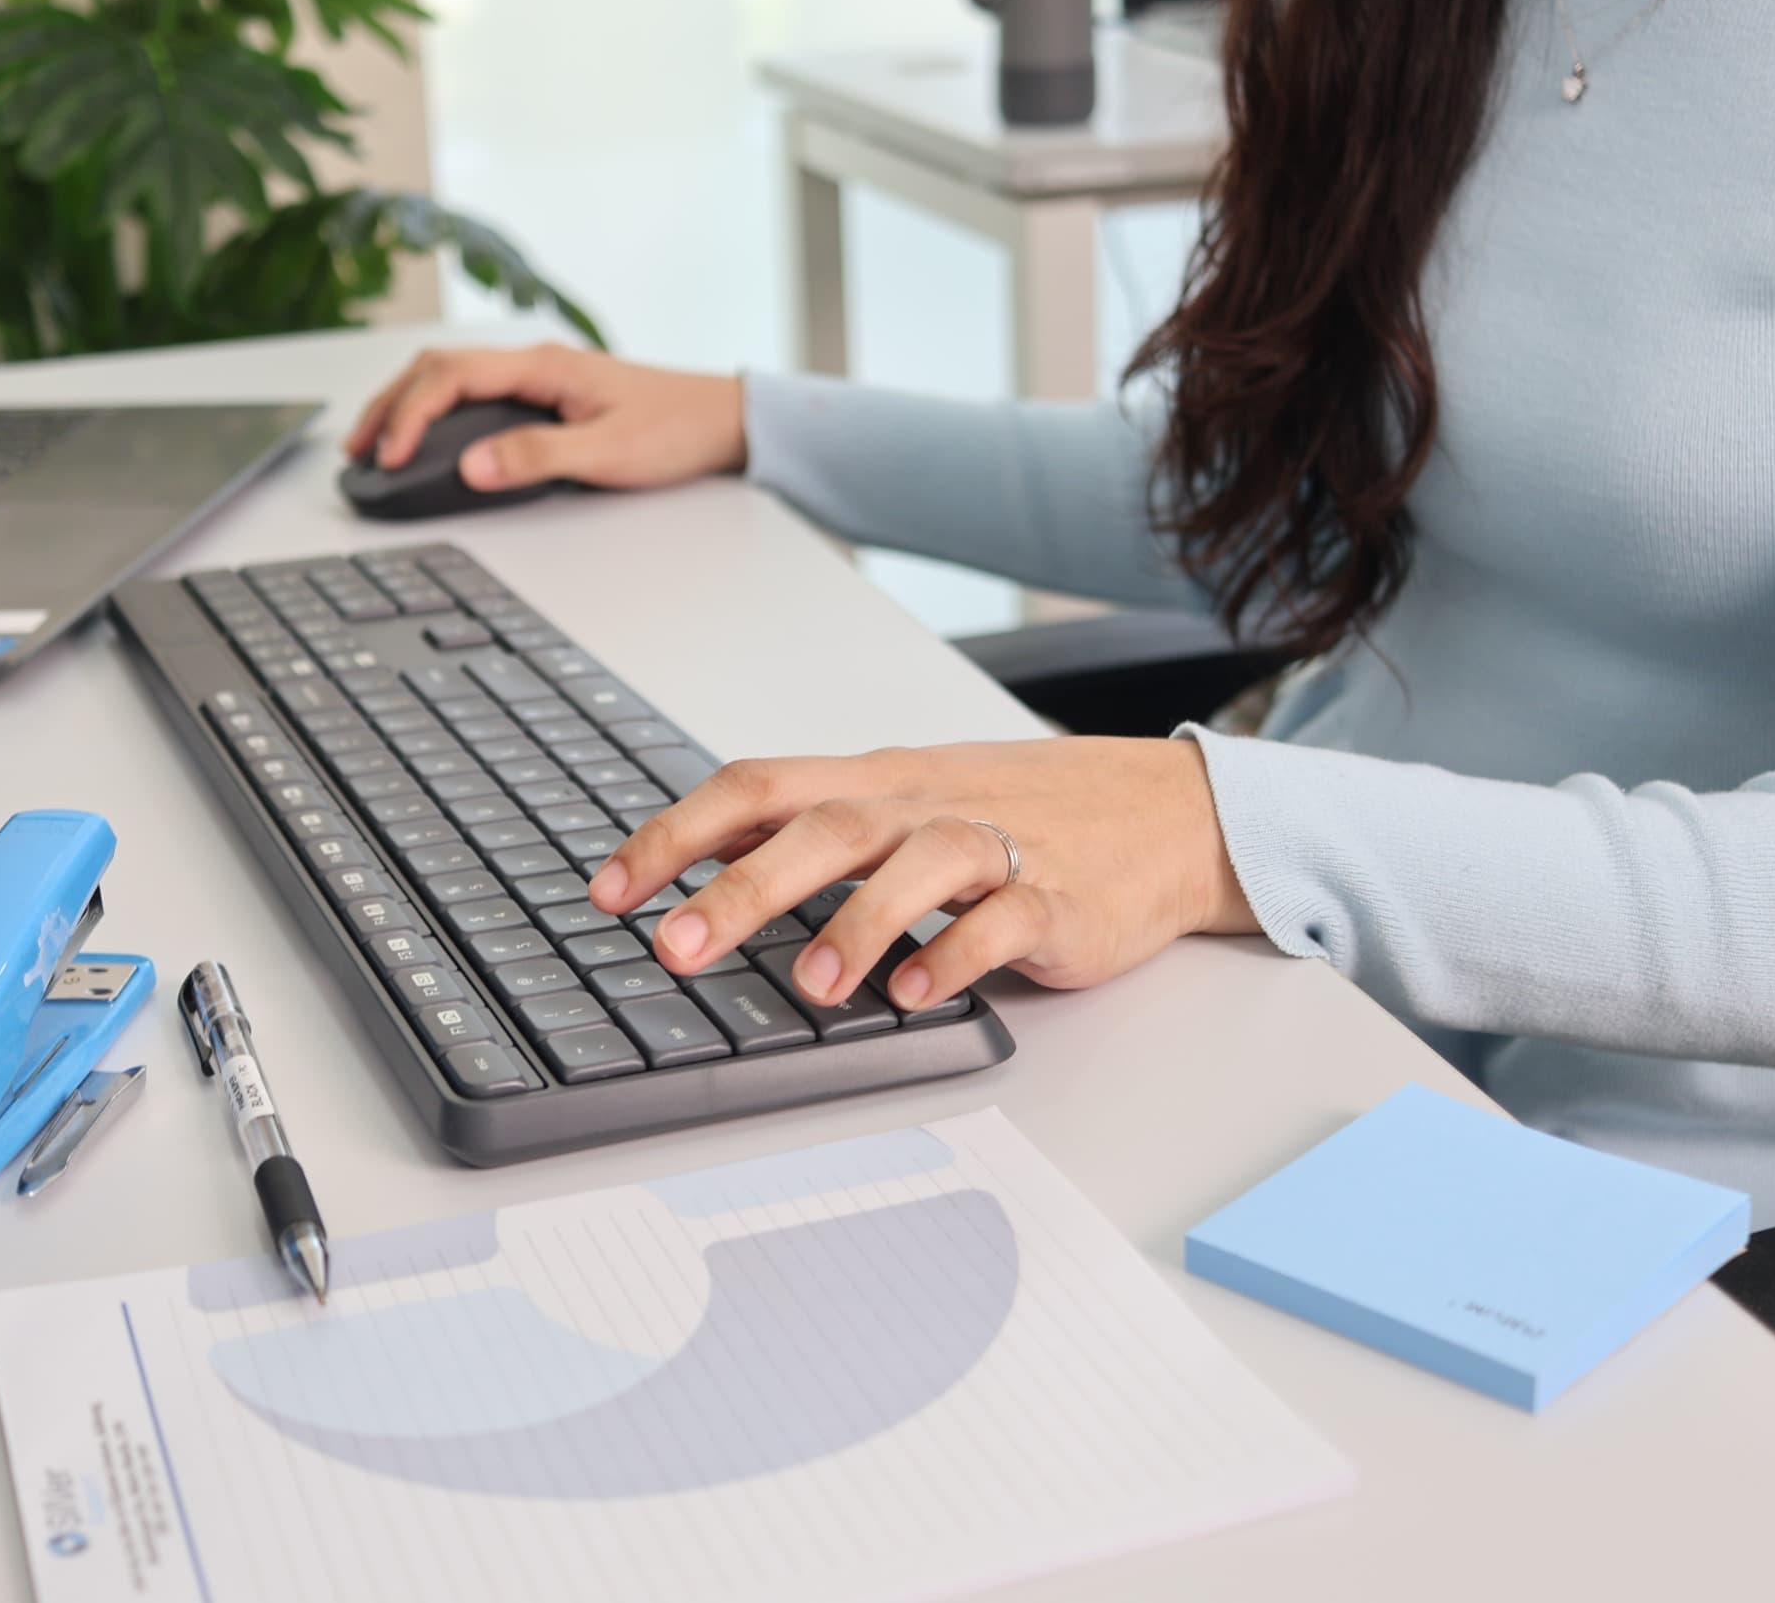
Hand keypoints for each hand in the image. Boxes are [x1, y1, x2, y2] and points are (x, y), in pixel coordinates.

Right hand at [344, 343, 746, 494]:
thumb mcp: (606, 451)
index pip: (451, 377)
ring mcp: (540, 377)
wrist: (723, 420)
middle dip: (390, 406)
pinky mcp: (548, 395)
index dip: (409, 415)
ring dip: (408, 405)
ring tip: (377, 443)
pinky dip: (438, 411)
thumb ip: (537, 458)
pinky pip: (475, 393)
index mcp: (543, 365)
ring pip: (452, 378)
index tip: (387, 456)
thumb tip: (473, 467)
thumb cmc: (675, 429)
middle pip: (438, 369)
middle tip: (357, 450)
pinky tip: (431, 437)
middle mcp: (536, 362)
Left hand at [586, 738, 1257, 1012]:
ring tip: (810, 985)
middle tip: (678, 945)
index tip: (612, 890)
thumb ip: (811, 830)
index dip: (677, 834)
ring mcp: (996, 847)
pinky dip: (955, 955)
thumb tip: (697, 865)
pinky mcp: (1057, 899)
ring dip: (855, 924)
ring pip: (916, 864)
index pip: (758, 787)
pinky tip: (915, 993)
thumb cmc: (1017, 811)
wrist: (1163, 811)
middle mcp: (924, 804)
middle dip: (743, 885)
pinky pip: (1002, 923)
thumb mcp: (904, 802)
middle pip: (825, 826)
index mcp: (874, 780)